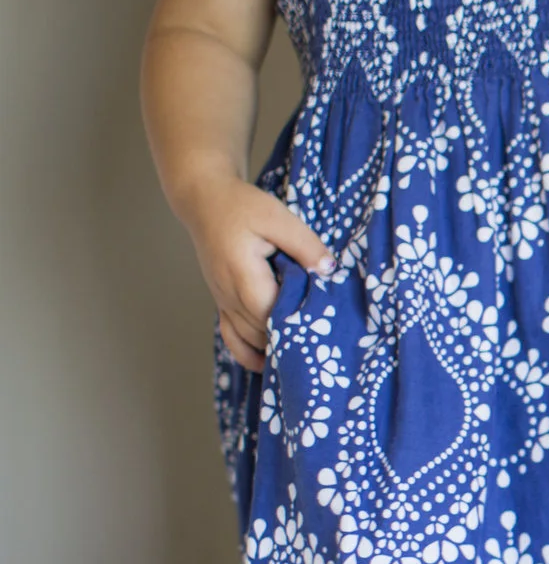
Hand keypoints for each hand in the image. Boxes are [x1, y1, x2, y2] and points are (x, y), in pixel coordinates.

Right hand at [174, 175, 332, 371]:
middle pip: (261, 331)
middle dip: (289, 339)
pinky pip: (231, 336)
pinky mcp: (222, 301)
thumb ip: (305, 245)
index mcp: (242, 274)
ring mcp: (222, 300)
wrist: (204, 202)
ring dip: (272, 347)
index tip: (324, 328)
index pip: (271, 313)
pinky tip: (266, 362)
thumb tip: (328, 270)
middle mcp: (228, 293)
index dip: (296, 325)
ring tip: (302, 357)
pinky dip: (248, 351)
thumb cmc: (242, 206)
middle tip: (322, 344)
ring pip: (247, 338)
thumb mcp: (278, 217)